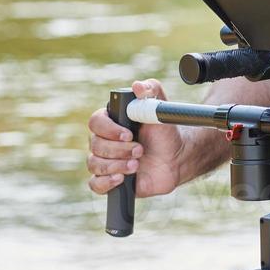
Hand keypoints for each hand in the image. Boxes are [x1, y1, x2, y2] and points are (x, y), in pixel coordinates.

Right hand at [86, 79, 186, 198]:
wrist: (176, 158)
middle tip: (140, 150)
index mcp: (110, 122)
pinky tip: (121, 179)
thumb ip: (150, 90)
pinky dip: (105, 182)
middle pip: (95, 145)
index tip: (129, 134)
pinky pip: (95, 184)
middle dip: (119, 150)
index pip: (96, 122)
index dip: (110, 130)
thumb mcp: (160, 107)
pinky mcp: (110, 180)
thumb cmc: (164, 131)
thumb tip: (137, 86)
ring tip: (137, 165)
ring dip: (116, 165)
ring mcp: (105, 161)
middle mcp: (104, 141)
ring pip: (94, 164)